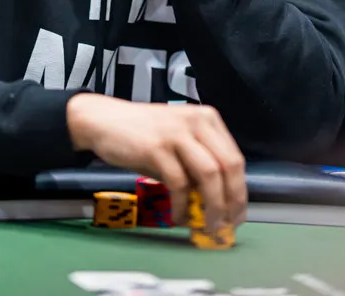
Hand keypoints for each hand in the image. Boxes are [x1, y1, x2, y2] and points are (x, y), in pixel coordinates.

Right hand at [67, 94, 246, 229]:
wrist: (104, 120)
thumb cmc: (142, 135)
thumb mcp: (178, 142)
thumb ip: (197, 165)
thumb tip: (216, 203)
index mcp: (207, 119)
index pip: (235, 158)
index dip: (240, 190)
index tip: (237, 214)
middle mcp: (197, 122)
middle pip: (228, 166)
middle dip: (232, 201)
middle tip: (227, 225)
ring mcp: (177, 133)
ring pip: (208, 175)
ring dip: (212, 206)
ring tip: (207, 226)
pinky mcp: (156, 148)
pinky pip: (178, 183)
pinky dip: (181, 205)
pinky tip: (178, 216)